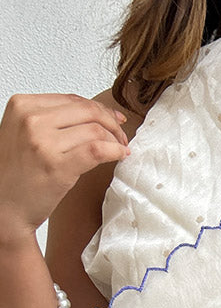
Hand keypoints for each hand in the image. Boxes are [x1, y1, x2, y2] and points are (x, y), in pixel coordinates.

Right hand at [0, 94, 130, 246]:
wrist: (4, 208)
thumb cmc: (16, 175)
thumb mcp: (24, 134)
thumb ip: (50, 119)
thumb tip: (92, 113)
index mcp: (21, 105)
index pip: (71, 99)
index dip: (99, 108)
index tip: (113, 118)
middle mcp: (30, 120)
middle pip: (87, 111)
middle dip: (111, 122)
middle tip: (121, 135)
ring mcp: (43, 142)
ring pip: (95, 130)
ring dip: (115, 139)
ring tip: (120, 148)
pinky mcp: (57, 166)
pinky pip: (97, 150)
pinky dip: (115, 151)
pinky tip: (120, 155)